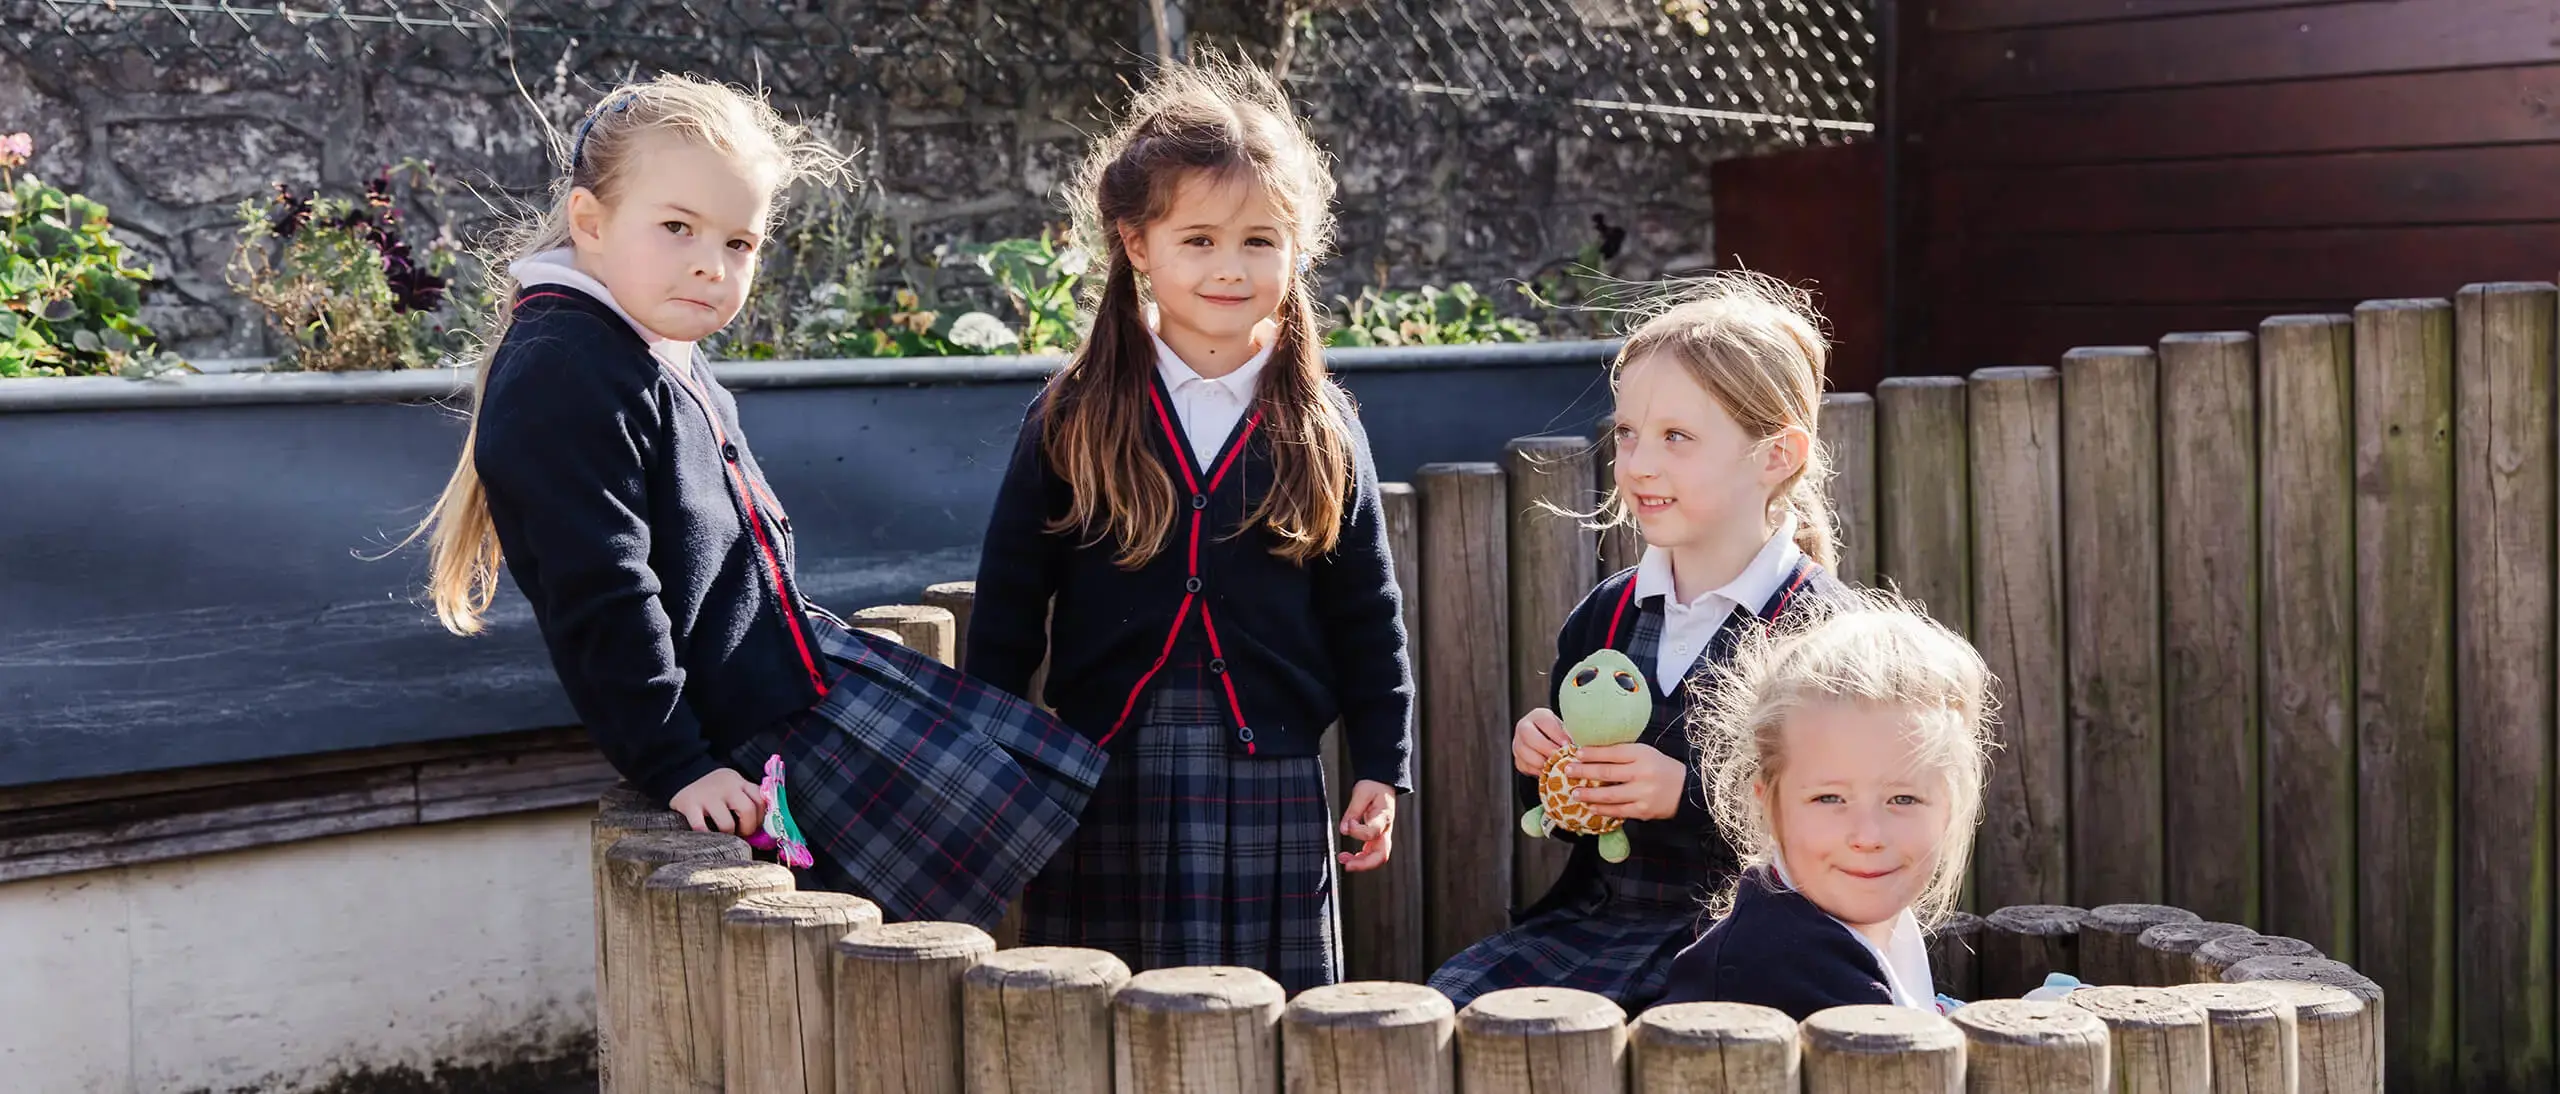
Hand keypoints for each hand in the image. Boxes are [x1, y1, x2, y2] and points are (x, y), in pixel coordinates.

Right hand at [671, 767, 764, 838]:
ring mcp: (707, 794)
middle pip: (748, 810)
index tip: (755, 827)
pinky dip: (707, 837)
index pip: (760, 799)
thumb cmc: (712, 793)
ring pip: (727, 823)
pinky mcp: (689, 804)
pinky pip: (702, 828)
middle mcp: (726, 785)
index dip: (761, 818)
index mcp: (738, 781)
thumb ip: (746, 803)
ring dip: (727, 835)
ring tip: (723, 835)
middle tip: (741, 834)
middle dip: (747, 828)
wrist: (678, 777)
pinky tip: (707, 836)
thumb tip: (763, 832)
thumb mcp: (731, 791)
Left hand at [1337, 780, 1397, 871]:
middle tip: (1347, 864)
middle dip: (1364, 863)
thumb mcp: (1361, 792)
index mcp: (1384, 817)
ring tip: (1342, 859)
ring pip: (1376, 858)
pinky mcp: (1377, 838)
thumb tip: (1344, 830)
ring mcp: (1383, 835)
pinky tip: (1348, 857)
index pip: (1373, 832)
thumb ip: (1353, 811)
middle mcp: (1386, 830)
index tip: (1348, 824)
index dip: (1357, 831)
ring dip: (1360, 863)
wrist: (1382, 784)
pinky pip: (1371, 854)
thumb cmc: (1373, 787)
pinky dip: (1360, 859)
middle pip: (1381, 855)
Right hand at [1511, 708, 1571, 776]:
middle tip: (1559, 756)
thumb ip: (1568, 736)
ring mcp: (1518, 743)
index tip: (1567, 744)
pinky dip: (1537, 770)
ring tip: (1555, 766)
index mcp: (1538, 716)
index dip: (1556, 734)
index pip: (1544, 721)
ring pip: (1524, 752)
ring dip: (1541, 761)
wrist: (1550, 744)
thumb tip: (1575, 747)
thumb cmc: (1560, 737)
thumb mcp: (1565, 731)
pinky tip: (1548, 771)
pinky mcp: (1518, 759)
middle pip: (1528, 735)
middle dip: (1545, 747)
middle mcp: (1524, 727)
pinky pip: (1525, 766)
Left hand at [1564, 742, 1685, 820]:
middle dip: (1583, 772)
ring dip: (1588, 794)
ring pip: (1609, 794)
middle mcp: (1642, 773)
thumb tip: (1591, 753)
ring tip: (1574, 792)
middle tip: (1567, 771)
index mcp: (1642, 754)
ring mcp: (1643, 793)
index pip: (1612, 752)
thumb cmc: (1660, 768)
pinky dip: (1602, 809)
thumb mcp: (1645, 753)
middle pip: (1606, 773)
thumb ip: (1623, 754)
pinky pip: (1618, 810)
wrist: (1686, 789)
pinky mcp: (1643, 810)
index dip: (1591, 753)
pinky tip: (1591, 807)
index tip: (1576, 753)